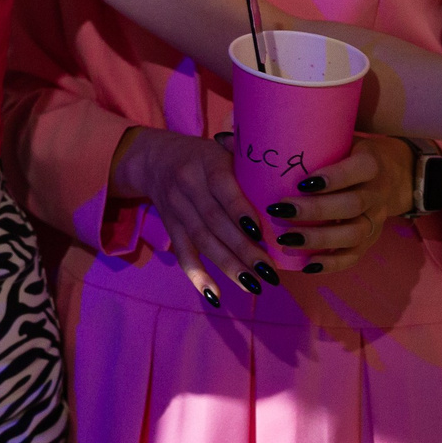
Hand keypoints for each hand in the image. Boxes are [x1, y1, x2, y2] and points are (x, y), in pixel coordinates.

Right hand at [108, 127, 277, 303]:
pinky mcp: (170, 228)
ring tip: (253, 285)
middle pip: (215, 222)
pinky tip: (214, 295)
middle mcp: (188, 186)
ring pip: (202, 241)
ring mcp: (177, 209)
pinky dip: (197, 276)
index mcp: (206, 162)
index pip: (223, 188)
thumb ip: (249, 155)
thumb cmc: (202, 155)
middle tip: (269, 272)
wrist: (153, 160)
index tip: (262, 233)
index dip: (240, 211)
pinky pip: (182, 254)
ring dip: (228, 266)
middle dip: (242, 249)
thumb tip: (288, 166)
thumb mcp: (221, 147)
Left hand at [263, 135, 413, 275]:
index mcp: (371, 164)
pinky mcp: (372, 239)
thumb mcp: (343, 139)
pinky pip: (354, 256)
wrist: (394, 173)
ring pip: (353, 234)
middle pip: (352, 206)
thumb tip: (267, 139)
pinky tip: (306, 265)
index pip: (359, 170)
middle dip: (314, 211)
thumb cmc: (351, 152)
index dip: (333, 178)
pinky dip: (331, 263)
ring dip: (318, 239)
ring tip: (285, 239)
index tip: (300, 182)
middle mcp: (377, 193)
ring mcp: (376, 219)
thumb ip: (316, 142)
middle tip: (279, 210)